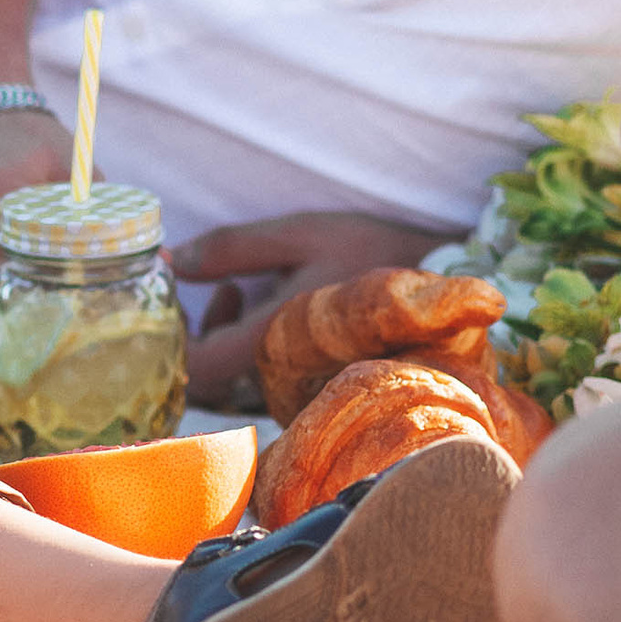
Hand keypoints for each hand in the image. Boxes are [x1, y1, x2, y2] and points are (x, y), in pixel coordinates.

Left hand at [174, 212, 452, 404]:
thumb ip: (233, 248)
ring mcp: (302, 388)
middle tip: (209, 285)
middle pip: (208, 379)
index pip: (196, 369)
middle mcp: (286, 379)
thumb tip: (173, 261)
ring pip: (233, 377)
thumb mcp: (303, 234)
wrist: (449, 285)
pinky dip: (245, 340)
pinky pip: (258, 375)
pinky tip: (257, 302)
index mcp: (277, 344)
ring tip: (236, 287)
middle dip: (195, 329)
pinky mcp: (313, 385)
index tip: (172, 294)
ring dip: (220, 332)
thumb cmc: (376, 254)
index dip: (171, 337)